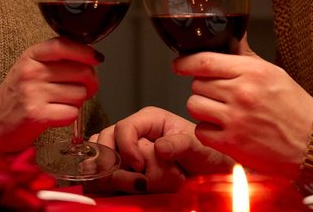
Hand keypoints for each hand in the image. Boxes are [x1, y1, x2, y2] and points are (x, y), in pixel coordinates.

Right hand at [0, 37, 100, 151]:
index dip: (86, 51)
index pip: (64, 45)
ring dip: (76, 102)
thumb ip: (55, 60)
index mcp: (31, 56)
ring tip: (60, 103)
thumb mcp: (30, 67)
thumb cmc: (16, 94)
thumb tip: (92, 59)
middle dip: (89, 83)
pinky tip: (55, 115)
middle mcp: (32, 71)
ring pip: (80, 94)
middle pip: (82, 71)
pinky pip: (72, 113)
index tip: (97, 58)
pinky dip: (68, 117)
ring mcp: (34, 93)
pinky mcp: (37, 115)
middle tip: (82, 89)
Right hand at [86, 107, 233, 193]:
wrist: (211, 174)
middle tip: (138, 182)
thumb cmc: (207, 155)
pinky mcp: (124, 171)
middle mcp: (134, 134)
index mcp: (149, 120)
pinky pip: (104, 175)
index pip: (124, 128)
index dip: (127, 147)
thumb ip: (182, 145)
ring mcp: (126, 152)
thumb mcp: (200, 148)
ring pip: (101, 160)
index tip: (140, 166)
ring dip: (114, 177)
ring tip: (140, 187)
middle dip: (116, 164)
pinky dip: (110, 185)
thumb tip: (160, 147)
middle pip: (105, 142)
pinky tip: (130, 191)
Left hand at [174, 36, 312, 177]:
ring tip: (219, 111)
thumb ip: (247, 56)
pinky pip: (201, 131)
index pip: (205, 61)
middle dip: (203, 87)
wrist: (312, 143)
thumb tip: (232, 35)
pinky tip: (223, 129)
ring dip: (202, 108)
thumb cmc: (296, 109)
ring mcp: (235, 119)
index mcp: (252, 72)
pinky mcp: (232, 143)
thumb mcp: (274, 73)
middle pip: (197, 83)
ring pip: (194, 105)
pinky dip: (208, 131)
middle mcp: (241, 93)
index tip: (179, 65)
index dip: (185, 62)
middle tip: (218, 94)